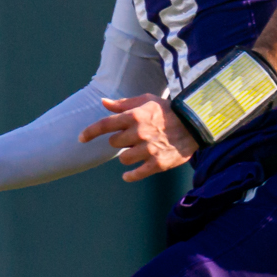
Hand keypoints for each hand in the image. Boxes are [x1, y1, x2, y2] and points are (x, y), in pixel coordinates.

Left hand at [81, 94, 198, 181]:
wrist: (196, 124)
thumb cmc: (168, 110)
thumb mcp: (147, 101)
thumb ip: (123, 104)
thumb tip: (103, 102)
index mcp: (134, 116)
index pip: (105, 125)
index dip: (90, 132)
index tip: (80, 139)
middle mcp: (139, 132)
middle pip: (114, 143)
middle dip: (120, 141)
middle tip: (133, 138)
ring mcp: (148, 149)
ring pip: (124, 158)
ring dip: (128, 155)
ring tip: (139, 151)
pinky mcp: (158, 163)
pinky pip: (136, 173)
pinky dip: (130, 175)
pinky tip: (127, 175)